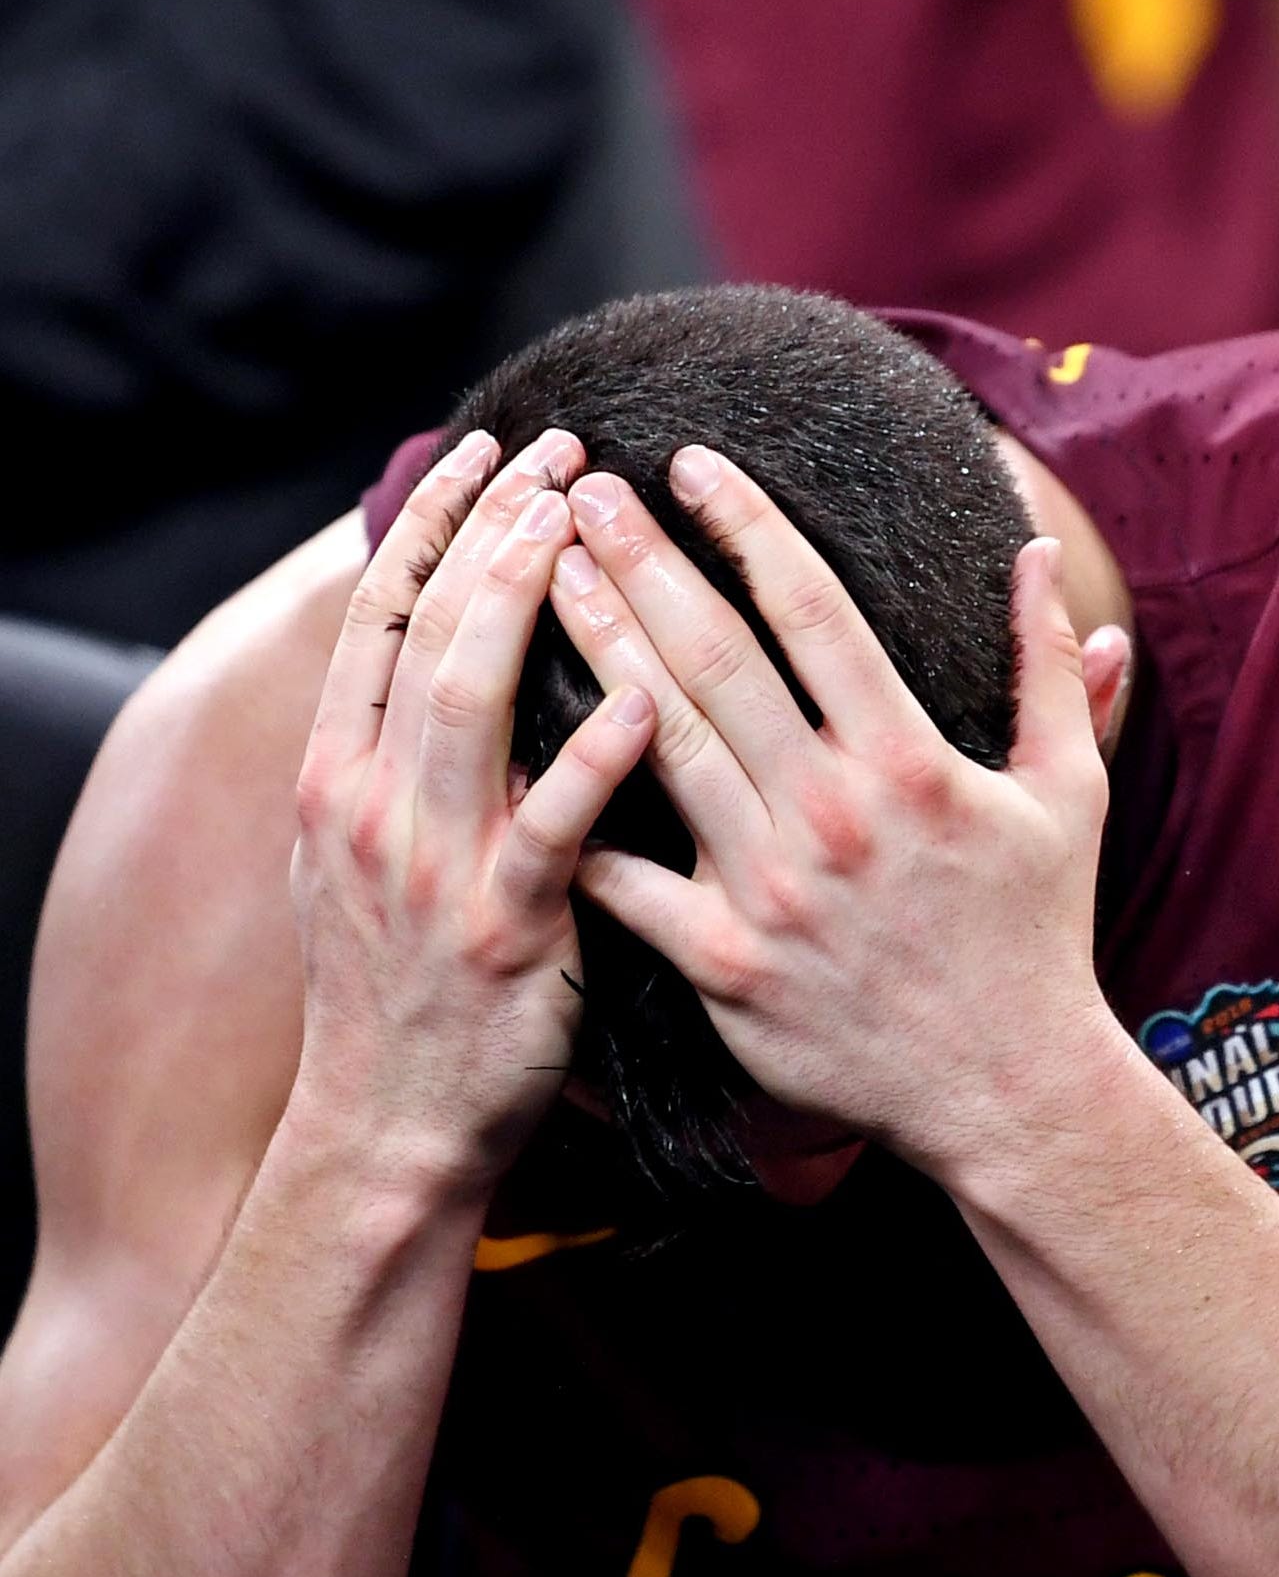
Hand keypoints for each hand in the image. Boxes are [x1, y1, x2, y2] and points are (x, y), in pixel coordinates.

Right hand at [288, 429, 652, 1198]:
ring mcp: (432, 865)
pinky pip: (549, 830)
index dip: (433, 523)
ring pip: (469, 703)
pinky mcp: (502, 931)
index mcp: (343, 777)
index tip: (489, 446)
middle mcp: (373, 805)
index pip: (383, 617)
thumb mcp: (378, 853)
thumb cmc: (409, 982)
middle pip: (429, 632)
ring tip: (581, 520)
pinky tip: (637, 698)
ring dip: (523, 603)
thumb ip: (413, 754)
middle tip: (560, 447)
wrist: (390, 1131)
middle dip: (490, 529)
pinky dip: (589, 759)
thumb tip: (460, 641)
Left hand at [552, 451, 1125, 1183]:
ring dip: (597, 651)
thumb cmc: (1039, 930)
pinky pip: (627, 882)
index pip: (814, 612)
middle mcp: (831, 813)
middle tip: (580, 493)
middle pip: (715, 660)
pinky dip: (572, 821)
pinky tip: (517, 753)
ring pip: (659, 745)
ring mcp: (769, 891)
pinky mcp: (724, 965)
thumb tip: (1042, 557)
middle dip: (642, 563)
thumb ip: (1049, 668)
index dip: (748, 527)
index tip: (693, 463)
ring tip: (541, 579)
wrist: (1007, 1086)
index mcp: (909, 760)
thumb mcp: (1071, 789)